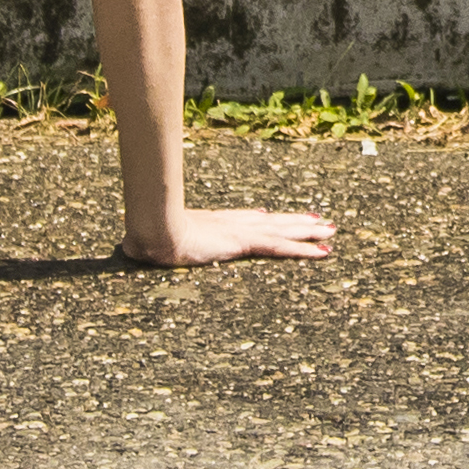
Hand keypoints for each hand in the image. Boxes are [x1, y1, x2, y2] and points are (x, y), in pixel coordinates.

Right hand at [122, 206, 335, 268]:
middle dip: (296, 222)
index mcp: (215, 224)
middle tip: (320, 221)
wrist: (153, 232)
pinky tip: (322, 252)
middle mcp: (233, 224)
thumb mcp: (154, 241)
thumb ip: (153, 242)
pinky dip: (303, 250)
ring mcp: (241, 232)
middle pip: (273, 221)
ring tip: (331, 231)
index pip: (247, 220)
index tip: (278, 216)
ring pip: (284, 231)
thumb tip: (136, 243)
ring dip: (309, 233)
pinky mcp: (244, 243)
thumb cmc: (148, 237)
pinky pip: (281, 247)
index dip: (266, 219)